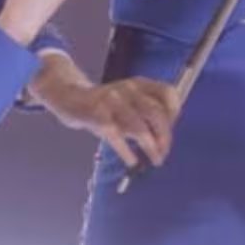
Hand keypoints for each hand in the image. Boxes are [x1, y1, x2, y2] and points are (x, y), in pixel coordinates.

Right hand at [32, 71, 179, 168]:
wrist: (70, 98)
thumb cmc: (107, 106)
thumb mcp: (130, 103)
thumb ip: (146, 116)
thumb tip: (164, 140)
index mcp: (140, 83)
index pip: (168, 93)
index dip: (174, 112)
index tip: (172, 129)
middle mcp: (128, 88)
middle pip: (155, 112)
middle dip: (165, 135)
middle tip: (165, 152)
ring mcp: (112, 100)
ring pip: (138, 126)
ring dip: (150, 146)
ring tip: (155, 159)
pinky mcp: (96, 114)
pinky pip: (115, 135)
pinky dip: (126, 151)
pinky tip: (132, 161)